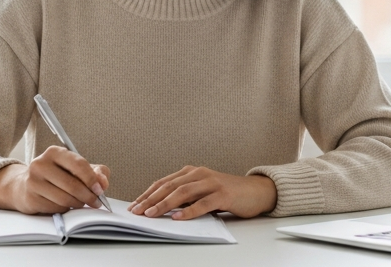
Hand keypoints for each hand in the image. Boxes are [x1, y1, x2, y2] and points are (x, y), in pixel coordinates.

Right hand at [0, 146, 110, 214]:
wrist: (25, 186)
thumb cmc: (56, 176)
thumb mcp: (76, 169)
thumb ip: (95, 172)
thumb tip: (103, 182)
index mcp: (54, 152)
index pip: (78, 164)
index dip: (92, 179)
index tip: (100, 190)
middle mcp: (41, 164)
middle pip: (72, 184)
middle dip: (88, 196)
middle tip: (95, 202)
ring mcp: (33, 181)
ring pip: (64, 198)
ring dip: (77, 204)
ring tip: (81, 203)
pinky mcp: (30, 198)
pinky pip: (55, 208)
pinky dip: (65, 209)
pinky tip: (64, 205)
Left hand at [130, 166, 276, 219]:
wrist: (255, 191)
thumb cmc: (226, 194)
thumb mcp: (202, 192)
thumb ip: (185, 197)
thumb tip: (161, 208)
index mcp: (191, 172)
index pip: (164, 182)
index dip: (148, 193)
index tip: (135, 205)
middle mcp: (199, 174)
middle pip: (170, 186)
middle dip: (151, 199)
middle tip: (138, 211)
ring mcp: (211, 183)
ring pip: (183, 193)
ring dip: (165, 204)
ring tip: (152, 214)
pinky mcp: (223, 194)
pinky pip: (203, 203)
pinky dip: (189, 211)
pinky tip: (178, 217)